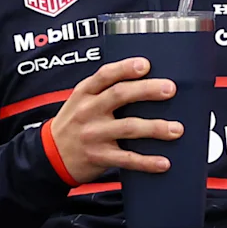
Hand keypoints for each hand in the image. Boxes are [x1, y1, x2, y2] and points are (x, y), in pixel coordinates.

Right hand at [43, 57, 181, 182]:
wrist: (50, 156)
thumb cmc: (73, 125)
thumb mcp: (79, 101)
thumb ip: (104, 91)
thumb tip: (144, 82)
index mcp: (84, 93)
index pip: (105, 75)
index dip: (126, 68)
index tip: (146, 65)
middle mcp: (88, 111)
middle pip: (120, 95)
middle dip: (147, 90)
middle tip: (170, 89)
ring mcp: (93, 135)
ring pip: (128, 127)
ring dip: (155, 128)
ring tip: (176, 129)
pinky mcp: (99, 157)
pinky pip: (127, 159)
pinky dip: (147, 162)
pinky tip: (163, 162)